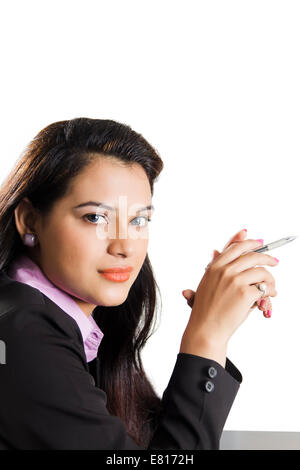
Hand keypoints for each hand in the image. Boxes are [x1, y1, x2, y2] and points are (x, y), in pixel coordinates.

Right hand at [179, 230, 277, 362]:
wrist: (205, 328)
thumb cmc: (205, 309)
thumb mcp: (206, 282)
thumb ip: (215, 267)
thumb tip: (216, 249)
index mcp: (214, 267)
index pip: (235, 247)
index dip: (249, 242)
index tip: (259, 242)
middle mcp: (224, 270)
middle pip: (253, 255)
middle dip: (267, 257)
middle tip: (274, 261)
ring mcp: (235, 281)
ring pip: (262, 272)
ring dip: (270, 280)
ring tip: (271, 288)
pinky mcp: (245, 293)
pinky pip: (265, 288)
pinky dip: (270, 293)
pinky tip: (267, 299)